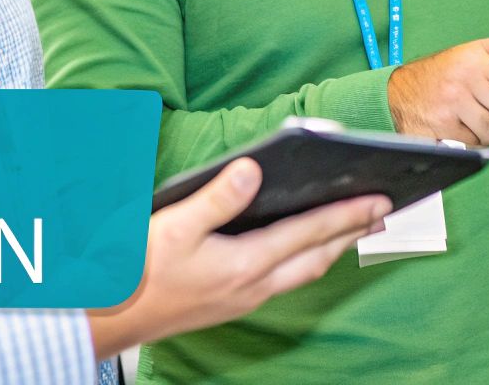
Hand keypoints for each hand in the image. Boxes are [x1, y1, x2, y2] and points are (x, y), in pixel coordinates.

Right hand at [87, 157, 390, 358]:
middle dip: (351, 233)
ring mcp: (241, 298)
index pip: (309, 233)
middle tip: (382, 213)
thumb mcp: (173, 226)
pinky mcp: (229, 303)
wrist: (106, 319)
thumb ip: (217, 198)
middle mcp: (251, 286)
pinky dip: (304, 261)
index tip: (380, 198)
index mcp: (244, 264)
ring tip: (352, 230)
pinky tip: (299, 252)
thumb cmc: (133, 274)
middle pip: (317, 257)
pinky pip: (283, 280)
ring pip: (302, 272)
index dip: (347, 213)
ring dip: (331, 249)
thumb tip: (253, 170)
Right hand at [387, 34, 488, 144]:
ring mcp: (457, 94)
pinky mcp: (447, 120)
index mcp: (477, 51)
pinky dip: (480, 140)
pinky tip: (466, 129)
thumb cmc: (441, 79)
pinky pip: (483, 138)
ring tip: (484, 121)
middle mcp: (469, 69)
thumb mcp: (466, 60)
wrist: (397, 95)